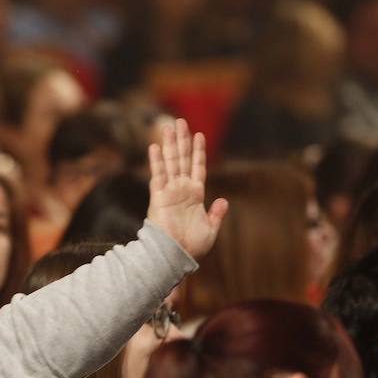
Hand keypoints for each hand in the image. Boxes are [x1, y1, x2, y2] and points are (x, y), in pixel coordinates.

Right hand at [146, 119, 227, 258]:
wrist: (175, 256)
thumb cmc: (192, 246)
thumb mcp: (211, 229)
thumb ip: (216, 214)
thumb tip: (222, 200)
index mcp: (194, 195)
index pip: (197, 167)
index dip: (198, 151)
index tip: (199, 135)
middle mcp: (181, 189)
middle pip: (181, 159)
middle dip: (181, 140)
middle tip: (180, 121)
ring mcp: (169, 191)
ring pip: (170, 162)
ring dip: (169, 144)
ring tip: (168, 126)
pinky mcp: (159, 197)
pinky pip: (157, 175)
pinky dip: (156, 161)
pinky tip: (154, 146)